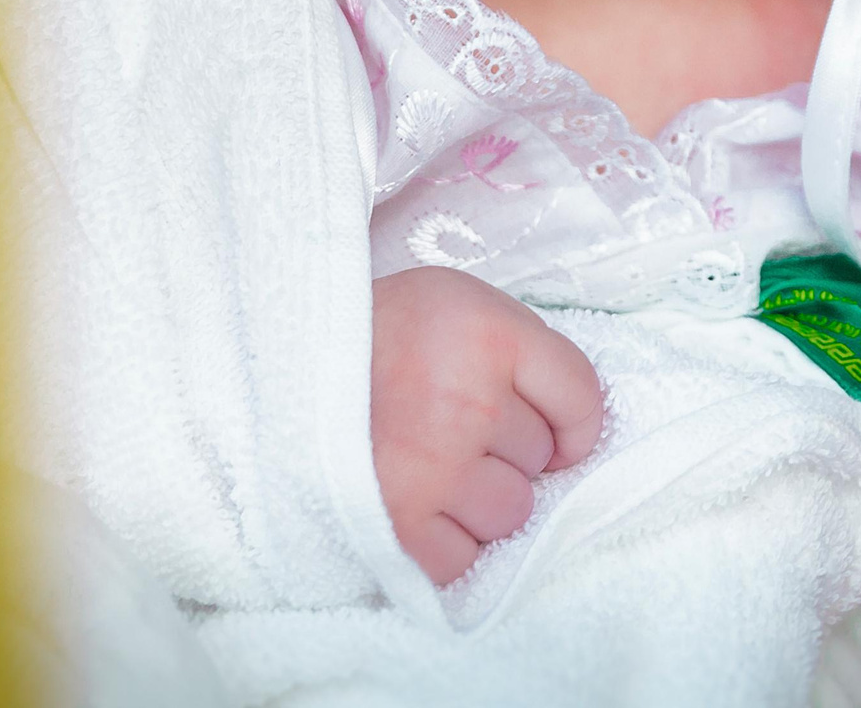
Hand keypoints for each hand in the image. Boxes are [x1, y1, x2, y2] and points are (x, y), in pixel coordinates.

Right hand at [368, 265, 604, 583]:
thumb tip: (572, 437)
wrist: (278, 367)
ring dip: (478, 498)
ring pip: (511, 512)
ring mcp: (433, 469)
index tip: (543, 421)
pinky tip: (413, 501)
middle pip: (543, 458)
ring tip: (426, 462)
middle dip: (506, 448)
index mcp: (486, 332)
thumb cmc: (378, 336)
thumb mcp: (457, 303)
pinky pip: (464, 557)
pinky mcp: (399, 526)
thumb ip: (523, 354)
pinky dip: (444, 541)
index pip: (582, 395)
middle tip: (445, 423)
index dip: (569, 418)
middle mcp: (466, 399)